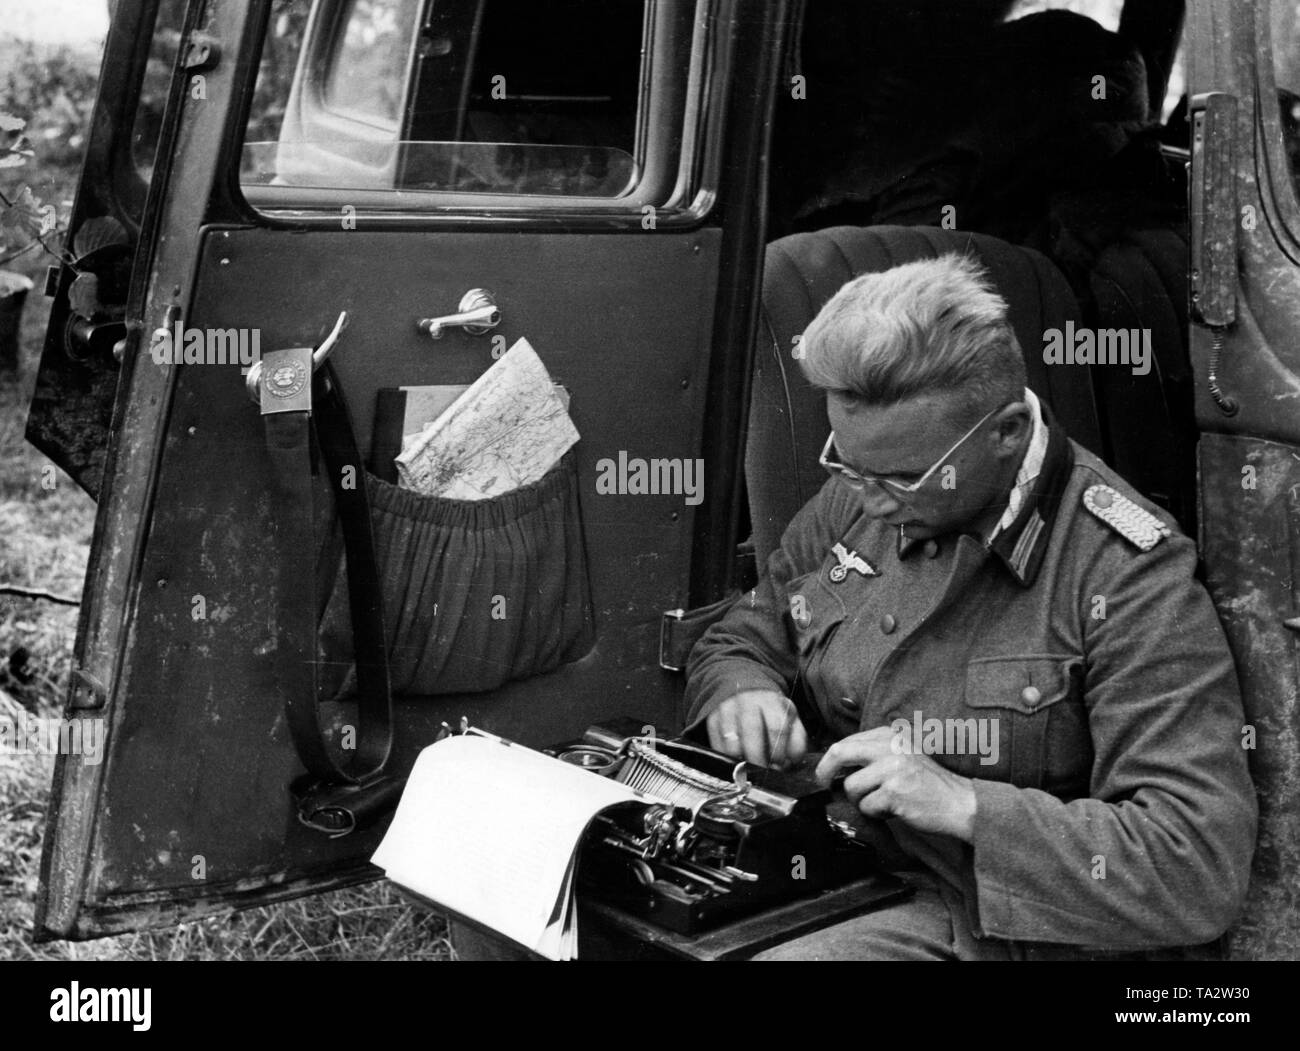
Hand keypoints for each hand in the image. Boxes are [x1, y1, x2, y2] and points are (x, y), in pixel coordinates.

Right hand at [706, 690, 807, 768]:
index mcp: (771, 701)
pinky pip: (717, 746)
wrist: (742, 688)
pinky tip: (736, 763)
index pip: (776, 727)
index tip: (779, 764)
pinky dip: (726, 760)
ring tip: (749, 770)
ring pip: (731, 743)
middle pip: (751, 733)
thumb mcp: (789, 718)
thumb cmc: (770, 711)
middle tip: (763, 772)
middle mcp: (747, 702)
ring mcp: (727, 709)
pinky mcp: (712, 719)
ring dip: (741, 762)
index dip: (778, 751)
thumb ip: (796, 740)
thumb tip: (789, 762)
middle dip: (759, 759)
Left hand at [815, 725, 976, 841]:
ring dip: (861, 801)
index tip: (826, 772)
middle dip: (825, 771)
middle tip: (824, 784)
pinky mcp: (894, 792)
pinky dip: (876, 814)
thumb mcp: (903, 755)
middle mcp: (890, 747)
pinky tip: (894, 811)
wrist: (961, 802)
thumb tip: (835, 764)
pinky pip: (867, 807)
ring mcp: (892, 768)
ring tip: (882, 803)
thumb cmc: (929, 784)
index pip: (847, 742)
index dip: (831, 759)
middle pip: (840, 753)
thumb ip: (874, 754)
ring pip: (851, 787)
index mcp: (890, 735)